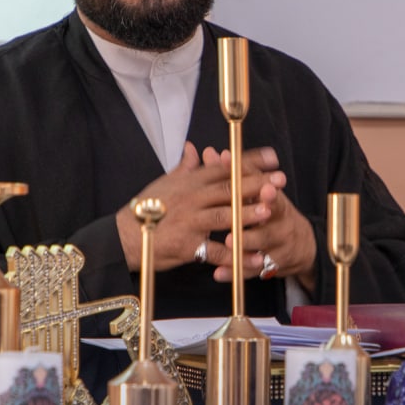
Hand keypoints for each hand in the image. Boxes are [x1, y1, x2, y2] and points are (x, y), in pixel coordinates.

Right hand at [116, 141, 286, 271]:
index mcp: (190, 181)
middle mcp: (192, 198)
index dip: (249, 161)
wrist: (124, 236)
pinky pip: (216, 251)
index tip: (271, 157)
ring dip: (248, 213)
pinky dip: (236, 255)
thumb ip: (185, 166)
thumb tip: (194, 148)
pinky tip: (255, 257)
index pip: (224, 167)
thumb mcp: (164, 182)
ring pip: (224, 215)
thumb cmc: (145, 208)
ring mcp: (190, 222)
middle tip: (280, 180)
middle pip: (229, 188)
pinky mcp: (188, 246)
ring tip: (270, 211)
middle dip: (257, 184)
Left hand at [204, 149, 317, 292]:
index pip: (273, 193)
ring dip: (243, 244)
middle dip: (255, 215)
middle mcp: (280, 224)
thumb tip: (215, 153)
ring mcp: (276, 247)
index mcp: (278, 203)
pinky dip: (233, 272)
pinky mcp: (268, 267)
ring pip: (259, 247)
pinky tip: (218, 273)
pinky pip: (249, 271)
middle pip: (268, 219)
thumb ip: (238, 175)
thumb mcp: (263, 193)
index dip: (266, 188)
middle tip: (239, 213)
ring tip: (227, 242)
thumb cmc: (275, 213)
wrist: (304, 247)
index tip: (265, 185)